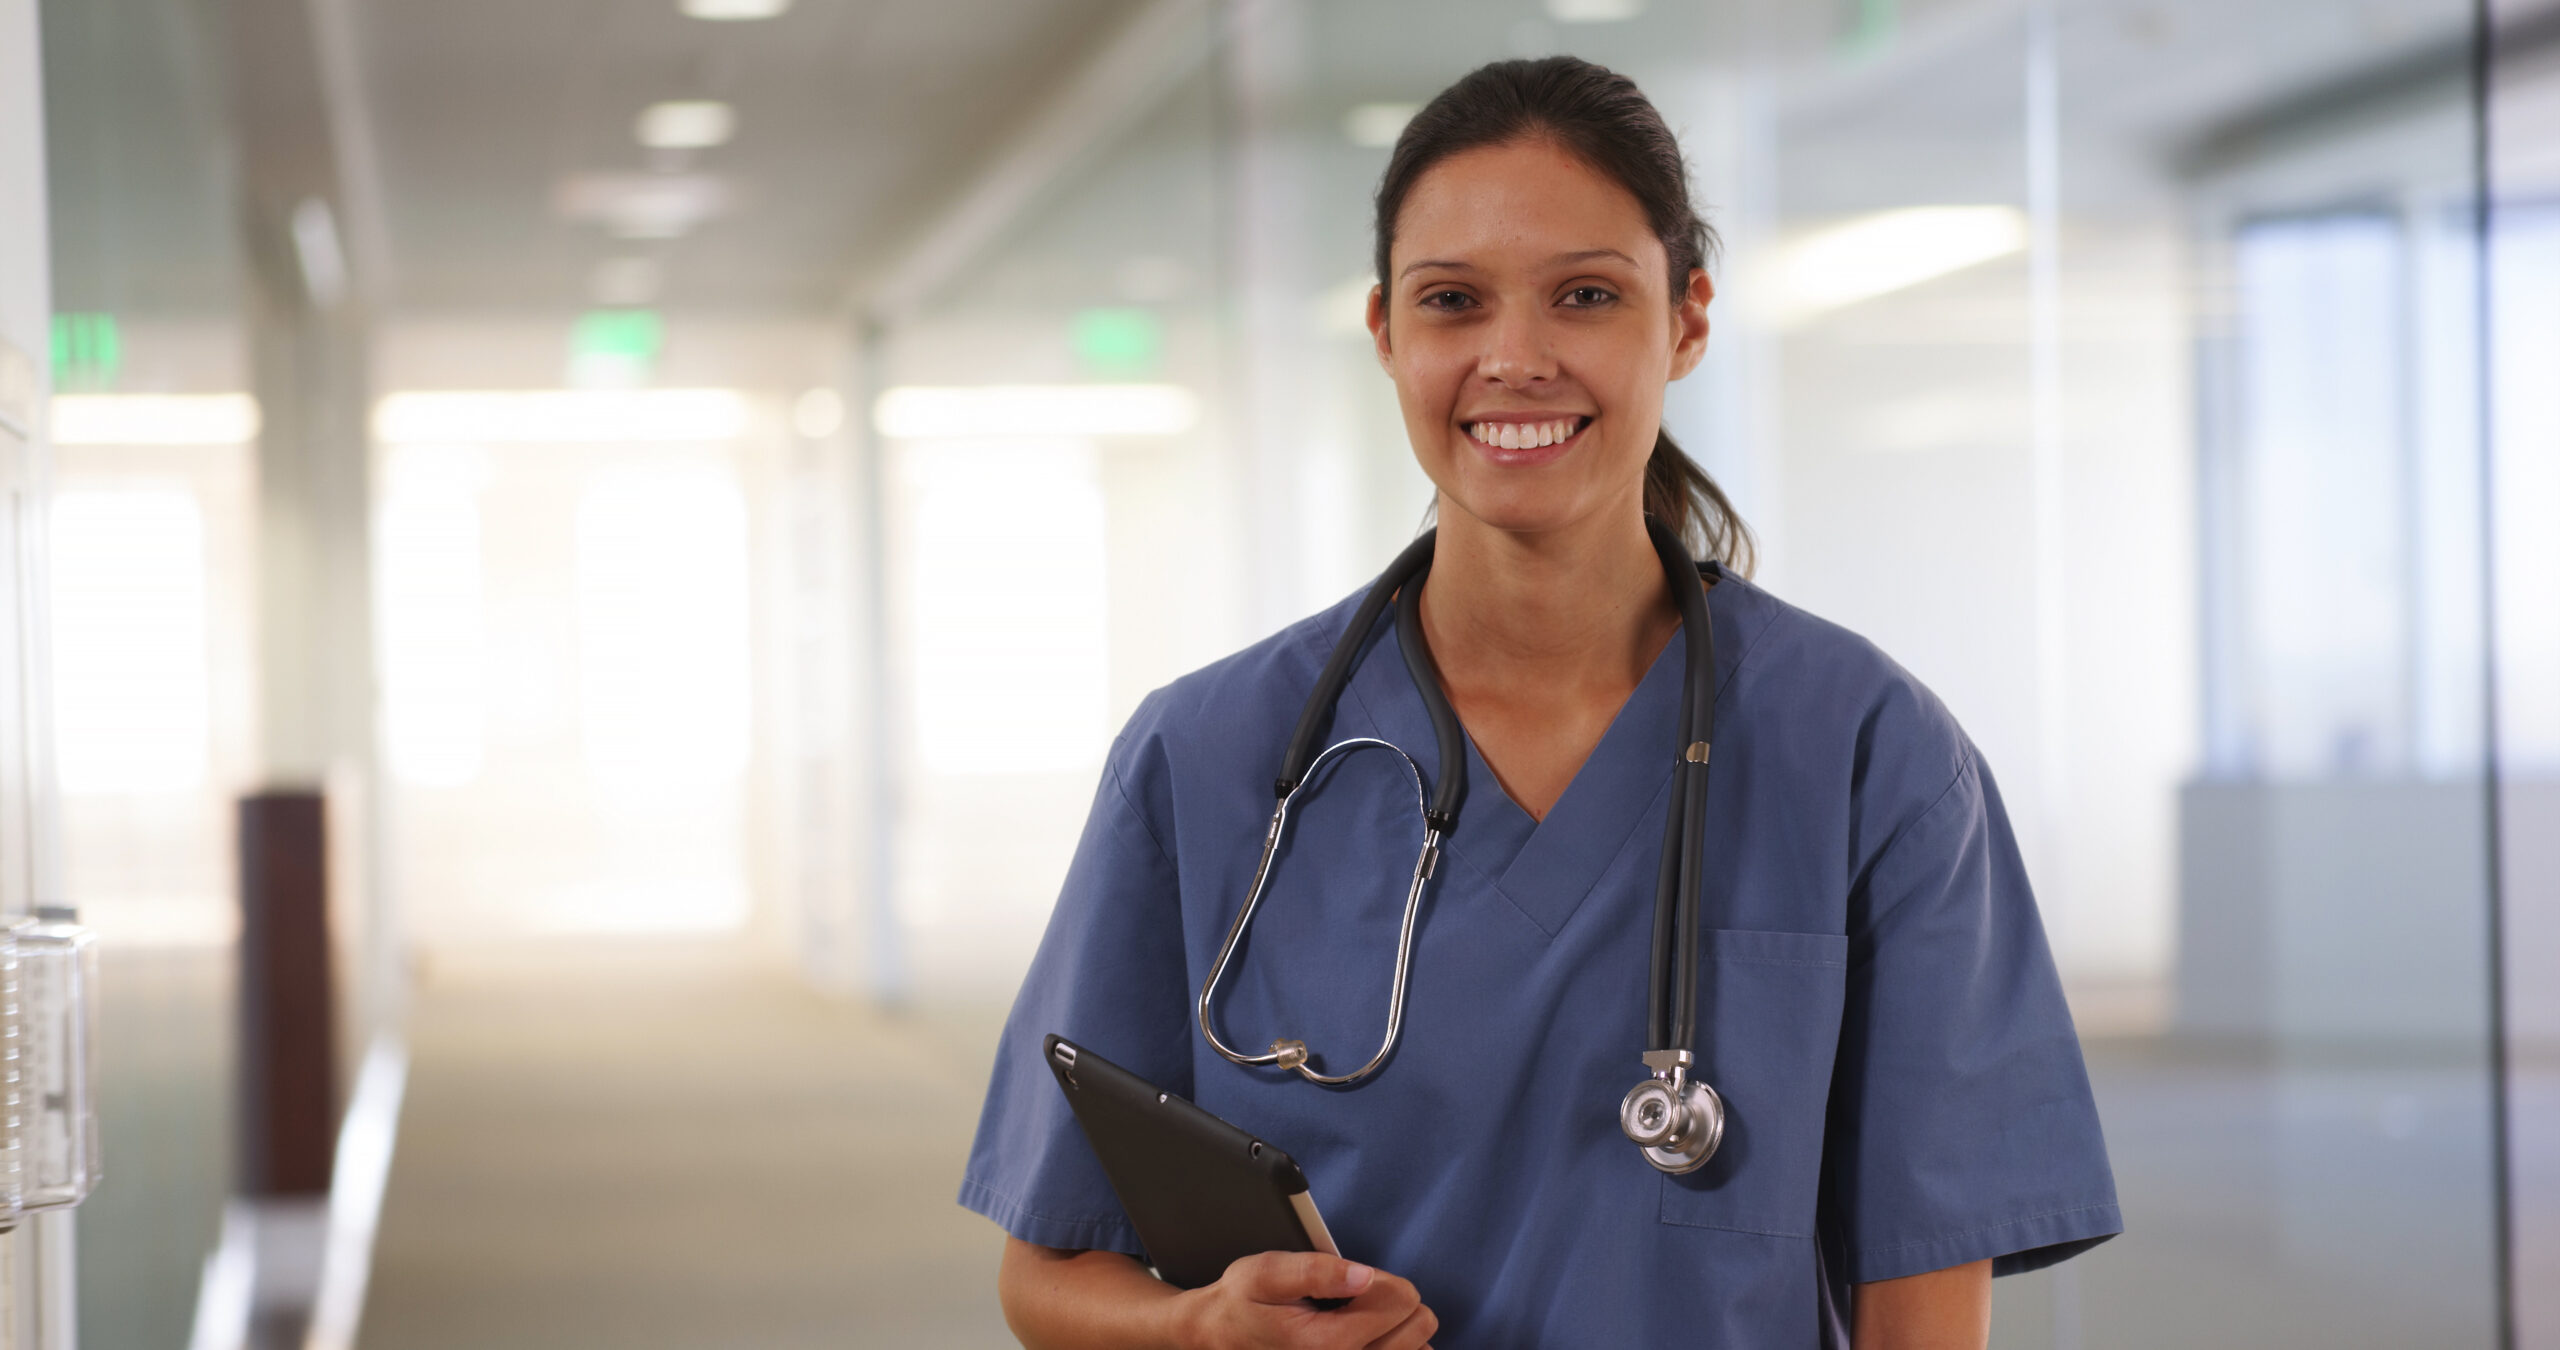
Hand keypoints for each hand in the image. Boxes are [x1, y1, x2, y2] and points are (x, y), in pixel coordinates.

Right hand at [1165, 1250, 1437, 1349]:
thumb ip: (1316, 1271)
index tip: (1354, 1280)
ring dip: (1397, 1327)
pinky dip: (1394, 1345)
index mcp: (1329, 1343)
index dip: (1381, 1279)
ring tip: (1359, 1319)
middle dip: (1394, 1302)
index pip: (1401, 1300)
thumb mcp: (1266, 1274)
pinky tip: (1367, 1337)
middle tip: (1356, 1299)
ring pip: (1417, 1348)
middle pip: (1418, 1327)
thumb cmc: (1241, 1305)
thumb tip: (1364, 1275)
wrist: (1217, 1340)